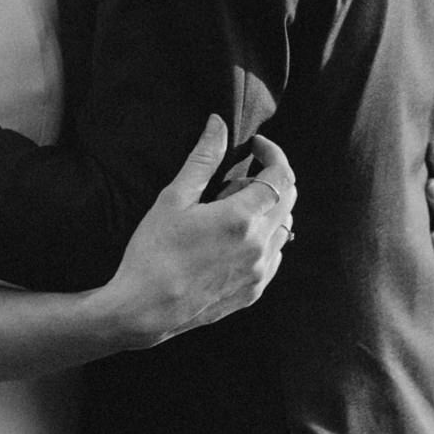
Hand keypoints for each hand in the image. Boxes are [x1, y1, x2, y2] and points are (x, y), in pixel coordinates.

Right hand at [107, 118, 295, 350]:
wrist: (144, 309)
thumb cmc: (153, 252)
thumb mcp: (174, 198)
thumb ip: (203, 158)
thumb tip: (218, 123)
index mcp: (242, 218)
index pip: (281, 175)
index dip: (273, 153)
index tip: (256, 145)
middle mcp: (259, 246)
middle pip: (288, 199)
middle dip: (269, 178)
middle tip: (234, 178)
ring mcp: (259, 272)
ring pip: (283, 227)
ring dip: (267, 209)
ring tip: (228, 210)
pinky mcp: (254, 291)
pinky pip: (274, 255)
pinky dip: (263, 237)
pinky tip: (233, 238)